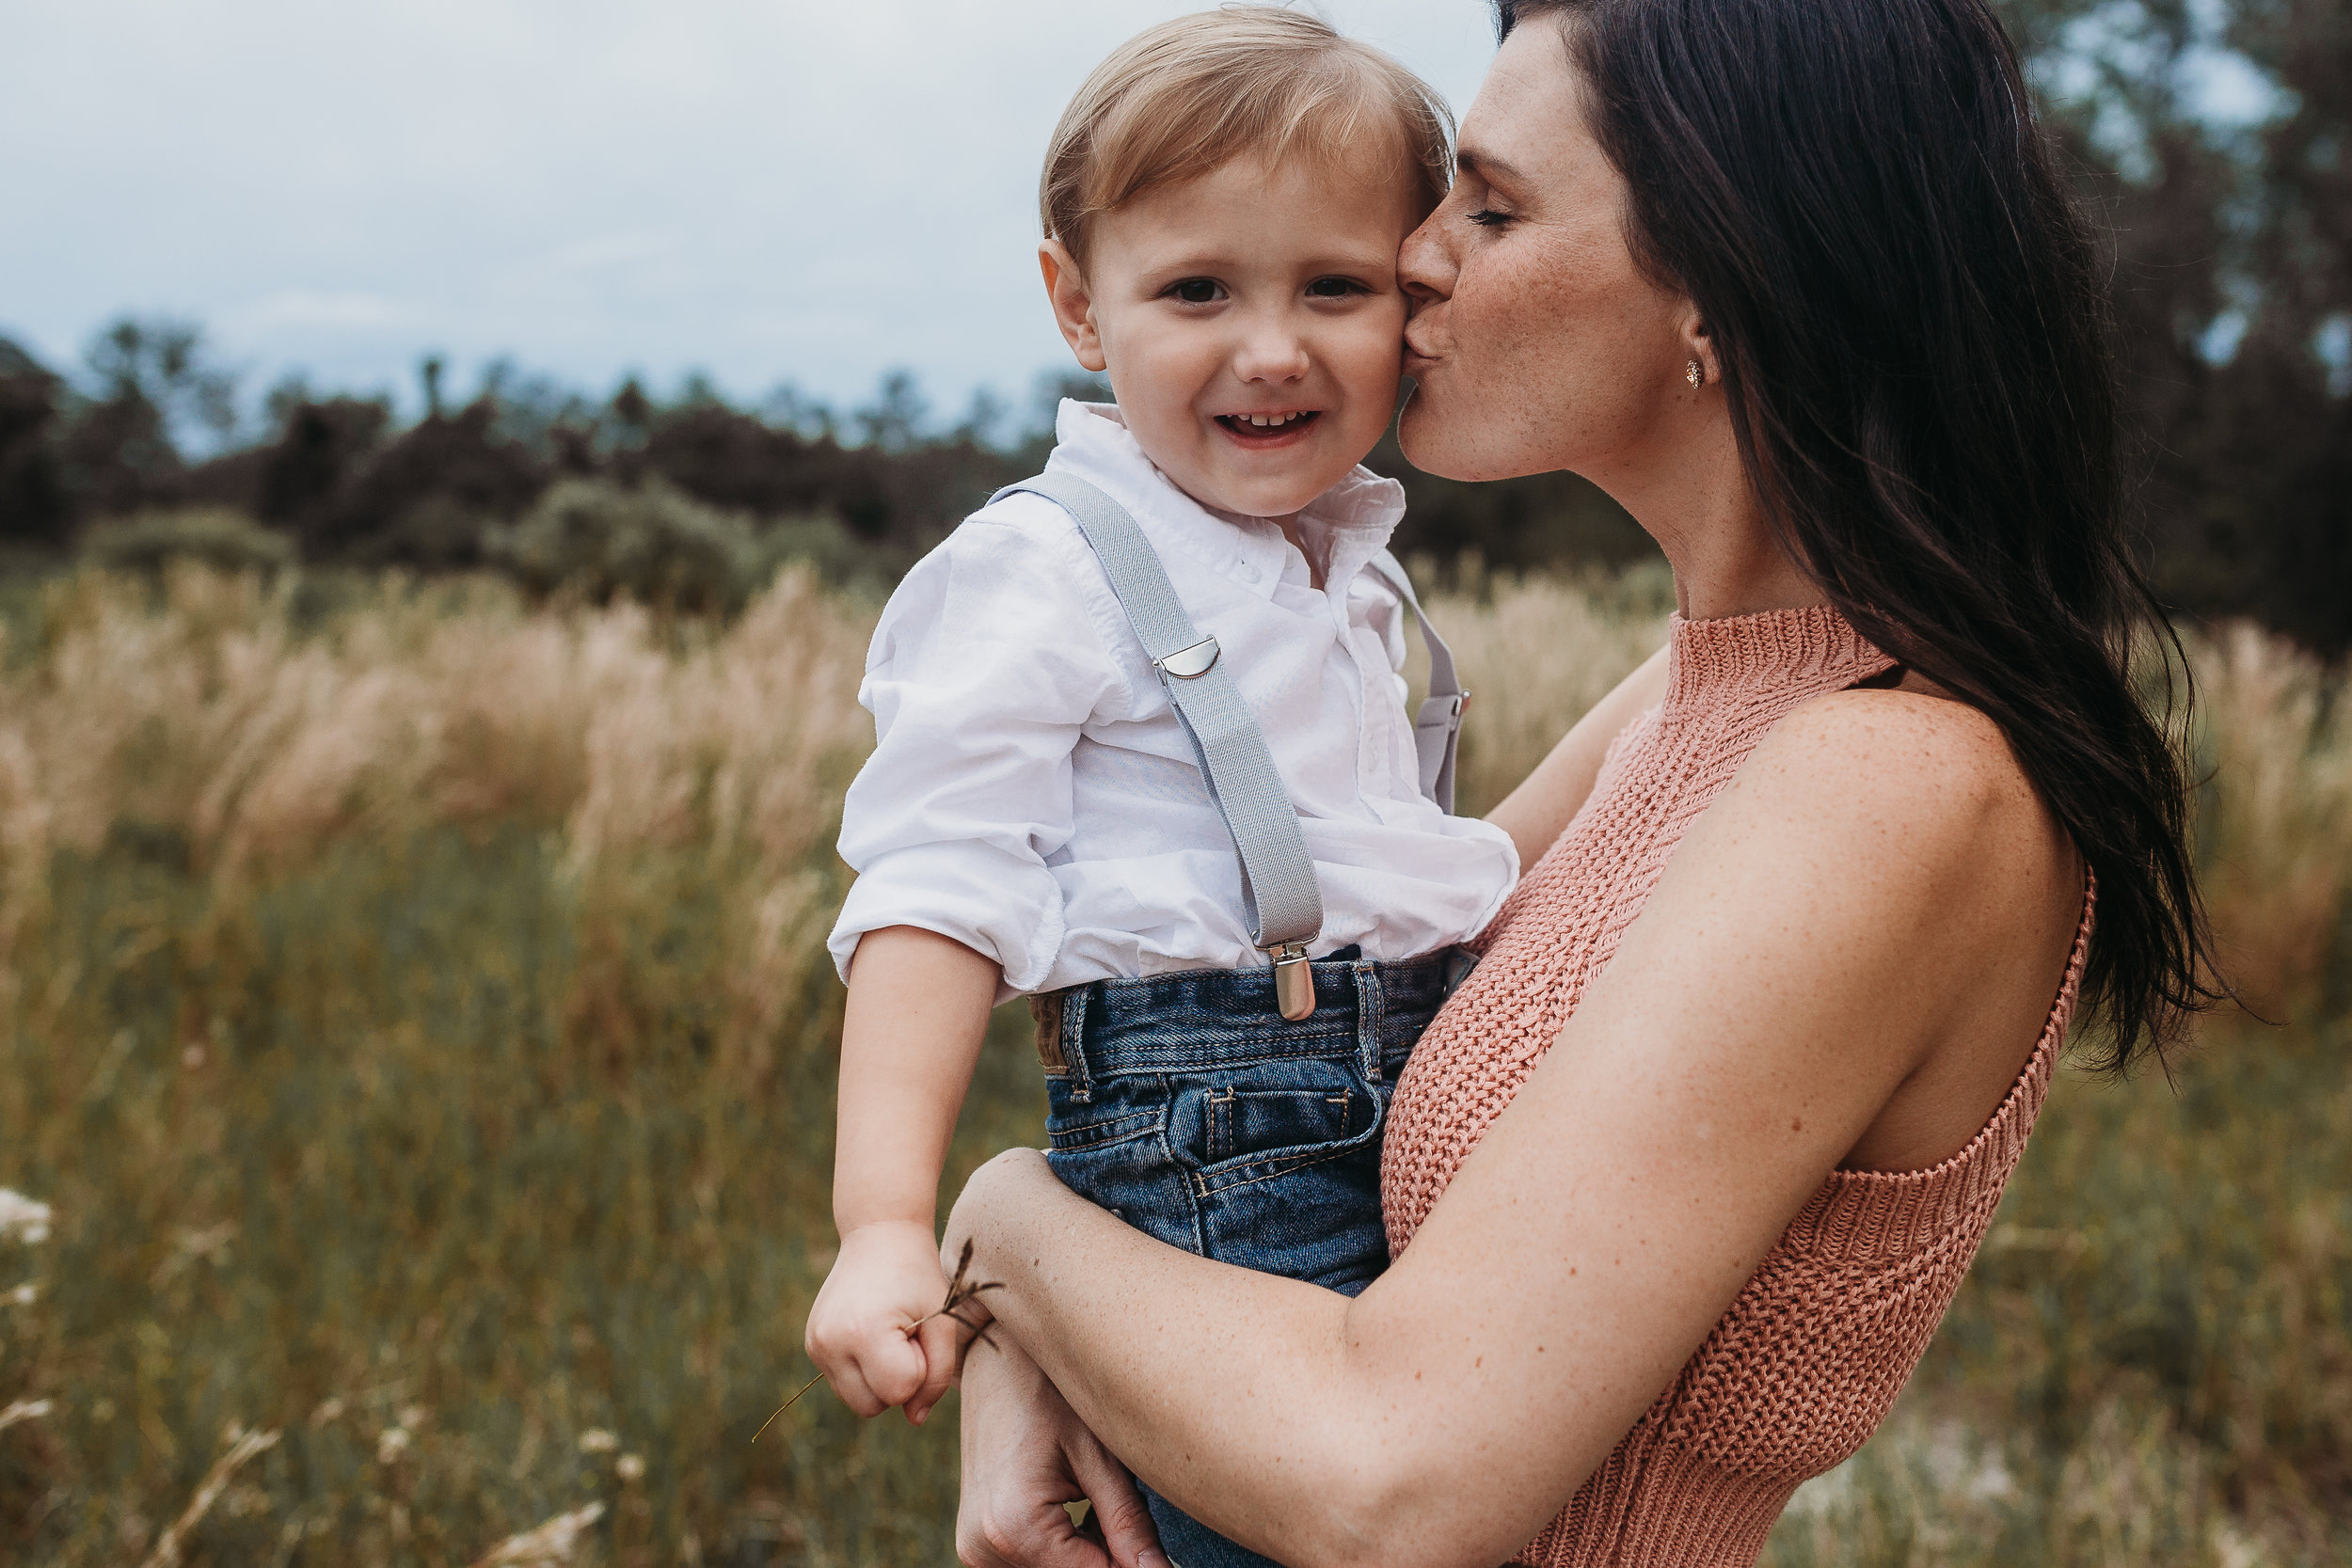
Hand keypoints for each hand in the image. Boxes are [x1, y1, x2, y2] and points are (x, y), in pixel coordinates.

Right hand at [804, 1220, 959, 1421]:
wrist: (879, 1235)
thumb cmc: (918, 1276)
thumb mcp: (942, 1321)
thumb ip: (937, 1376)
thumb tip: (915, 1420)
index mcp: (863, 1333)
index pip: (899, 1391)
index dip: (919, 1366)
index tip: (918, 1331)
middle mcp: (830, 1342)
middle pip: (873, 1407)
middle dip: (898, 1381)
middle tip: (906, 1335)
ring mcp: (815, 1345)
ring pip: (857, 1401)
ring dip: (880, 1379)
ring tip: (888, 1335)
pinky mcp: (811, 1345)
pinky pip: (844, 1383)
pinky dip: (863, 1369)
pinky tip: (871, 1333)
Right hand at [957, 1333, 1164, 1567]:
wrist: (994, 1356)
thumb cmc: (1050, 1390)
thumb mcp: (1099, 1453)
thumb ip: (1128, 1522)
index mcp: (1014, 1525)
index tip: (1163, 1555)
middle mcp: (982, 1546)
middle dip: (1112, 1558)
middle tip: (1137, 1520)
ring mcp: (973, 1546)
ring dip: (1089, 1555)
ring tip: (1103, 1498)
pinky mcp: (975, 1540)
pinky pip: (1033, 1561)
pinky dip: (1066, 1548)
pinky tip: (1082, 1507)